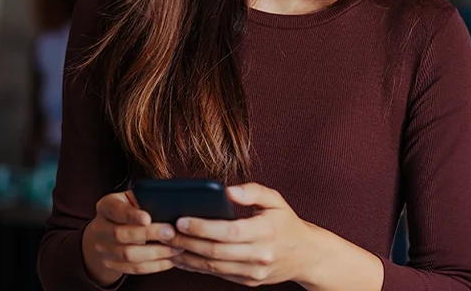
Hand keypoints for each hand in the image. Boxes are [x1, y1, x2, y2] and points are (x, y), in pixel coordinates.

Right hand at [81, 191, 181, 284]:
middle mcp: (99, 228)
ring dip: (155, 253)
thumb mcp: (131, 199)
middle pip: (121, 234)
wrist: (108, 231)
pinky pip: (134, 268)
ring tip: (176, 248)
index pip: (115, 210)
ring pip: (128, 255)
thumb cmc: (128, 210)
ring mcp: (102, 248)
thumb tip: (168, 205)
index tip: (147, 218)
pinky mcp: (110, 264)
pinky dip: (155, 265)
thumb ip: (144, 200)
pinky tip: (170, 260)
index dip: (130, 215)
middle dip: (149, 234)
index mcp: (105, 206)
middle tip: (171, 233)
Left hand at [167, 183, 326, 286]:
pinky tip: (182, 256)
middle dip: (187, 242)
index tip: (181, 219)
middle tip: (165, 232)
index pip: (229, 231)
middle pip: (216, 251)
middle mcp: (260, 255)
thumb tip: (228, 190)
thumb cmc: (286, 223)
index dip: (202, 227)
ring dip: (188, 257)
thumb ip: (253, 191)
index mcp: (266, 232)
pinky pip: (218, 274)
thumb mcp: (276, 200)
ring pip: (214, 266)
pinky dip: (197, 267)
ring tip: (167, 244)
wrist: (306, 256)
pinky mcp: (248, 281)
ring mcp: (254, 272)